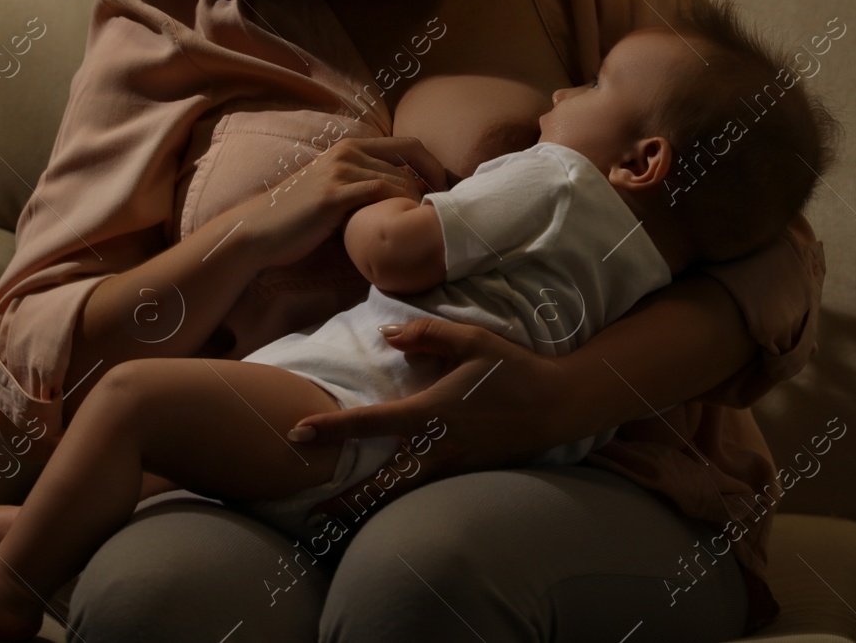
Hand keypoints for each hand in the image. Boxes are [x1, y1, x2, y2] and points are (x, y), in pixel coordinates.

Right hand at [239, 136, 446, 268]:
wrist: (260, 230)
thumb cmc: (300, 217)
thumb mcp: (335, 189)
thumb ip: (363, 184)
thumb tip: (403, 194)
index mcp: (350, 146)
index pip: (408, 144)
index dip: (433, 165)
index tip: (444, 190)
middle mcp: (347, 151)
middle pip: (410, 157)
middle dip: (434, 181)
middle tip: (444, 208)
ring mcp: (340, 171)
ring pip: (397, 179)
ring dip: (416, 201)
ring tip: (423, 222)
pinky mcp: (334, 194)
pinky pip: (379, 193)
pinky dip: (398, 208)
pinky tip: (402, 225)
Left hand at [288, 318, 569, 526]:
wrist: (559, 405)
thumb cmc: (514, 369)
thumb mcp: (472, 340)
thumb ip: (426, 334)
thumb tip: (386, 335)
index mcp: (431, 412)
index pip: (370, 422)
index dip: (331, 429)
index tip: (297, 433)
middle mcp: (437, 447)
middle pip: (381, 484)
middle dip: (346, 502)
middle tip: (311, 516)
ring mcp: (454, 467)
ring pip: (403, 496)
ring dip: (369, 509)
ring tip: (336, 522)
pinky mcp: (467, 475)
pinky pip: (425, 494)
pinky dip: (399, 504)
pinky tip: (382, 509)